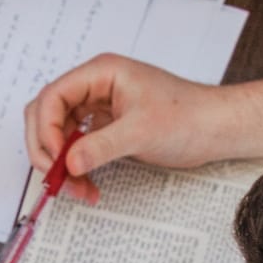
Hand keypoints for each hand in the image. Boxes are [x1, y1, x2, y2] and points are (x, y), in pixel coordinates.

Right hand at [25, 53, 249, 201]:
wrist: (215, 128)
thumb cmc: (189, 116)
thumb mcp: (142, 131)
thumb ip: (102, 146)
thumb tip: (68, 163)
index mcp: (101, 73)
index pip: (53, 96)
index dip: (47, 129)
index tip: (58, 159)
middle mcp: (94, 87)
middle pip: (47, 115)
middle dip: (48, 149)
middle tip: (58, 178)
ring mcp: (98, 107)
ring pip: (59, 135)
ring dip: (62, 164)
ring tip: (78, 189)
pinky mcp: (105, 128)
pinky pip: (76, 147)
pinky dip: (77, 168)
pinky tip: (88, 185)